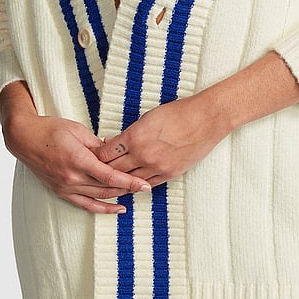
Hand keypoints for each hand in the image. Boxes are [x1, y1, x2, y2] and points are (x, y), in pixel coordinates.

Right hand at [2, 109, 150, 213]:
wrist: (25, 138)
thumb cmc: (51, 129)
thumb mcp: (78, 130)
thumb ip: (98, 145)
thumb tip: (115, 152)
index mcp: (78, 160)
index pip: (109, 176)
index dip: (129, 182)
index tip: (144, 185)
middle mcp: (72, 177)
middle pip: (106, 188)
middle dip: (128, 189)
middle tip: (147, 188)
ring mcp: (66, 187)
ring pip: (98, 197)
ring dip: (118, 197)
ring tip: (136, 195)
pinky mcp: (61, 191)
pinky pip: (85, 204)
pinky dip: (101, 208)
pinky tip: (116, 208)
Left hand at [94, 95, 229, 185]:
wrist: (205, 120)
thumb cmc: (178, 113)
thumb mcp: (147, 117)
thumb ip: (129, 133)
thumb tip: (113, 142)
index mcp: (135, 137)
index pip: (105, 154)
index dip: (97, 156)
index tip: (93, 156)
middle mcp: (143, 155)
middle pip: (113, 171)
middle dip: (103, 171)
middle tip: (96, 173)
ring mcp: (156, 167)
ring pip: (129, 182)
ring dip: (119, 182)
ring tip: (109, 183)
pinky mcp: (169, 174)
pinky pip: (147, 185)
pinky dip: (137, 185)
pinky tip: (131, 185)